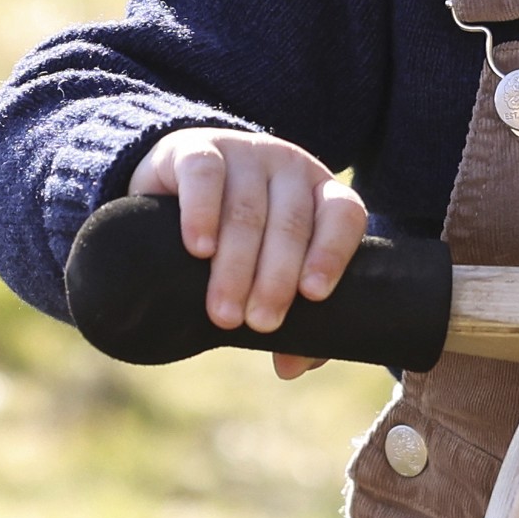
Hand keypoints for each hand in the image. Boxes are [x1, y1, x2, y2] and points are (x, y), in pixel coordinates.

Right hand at [133, 125, 367, 375]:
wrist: (174, 186)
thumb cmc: (236, 241)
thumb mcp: (265, 272)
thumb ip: (289, 315)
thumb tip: (290, 368)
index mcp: (320, 193)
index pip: (344, 215)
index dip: (332, 254)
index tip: (313, 296)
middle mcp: (289, 167)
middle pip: (291, 223)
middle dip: (275, 279)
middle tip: (259, 324)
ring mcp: (245, 153)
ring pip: (247, 209)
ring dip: (236, 265)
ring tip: (225, 313)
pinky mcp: (197, 149)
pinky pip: (205, 177)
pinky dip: (202, 215)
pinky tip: (199, 249)